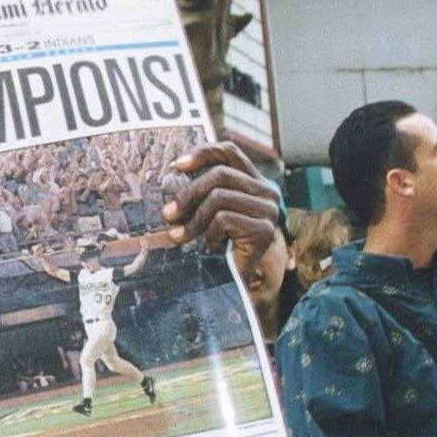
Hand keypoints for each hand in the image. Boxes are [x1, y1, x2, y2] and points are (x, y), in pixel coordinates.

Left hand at [162, 141, 280, 268]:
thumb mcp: (206, 210)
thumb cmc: (214, 244)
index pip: (230, 152)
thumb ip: (202, 189)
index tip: (177, 166)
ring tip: (181, 236)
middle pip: (220, 174)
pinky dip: (209, 234)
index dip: (203, 152)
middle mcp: (267, 193)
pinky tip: (211, 246)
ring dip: (193, 220)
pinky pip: (224, 219)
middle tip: (167, 214)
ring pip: (219, 197)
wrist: (230, 284)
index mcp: (253, 182)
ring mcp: (269, 211)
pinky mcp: (264, 230)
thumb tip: (176, 168)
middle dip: (188, 194)